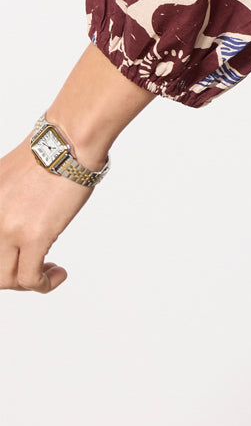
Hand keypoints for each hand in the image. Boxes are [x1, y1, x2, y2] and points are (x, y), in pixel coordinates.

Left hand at [0, 134, 100, 292]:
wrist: (68, 141)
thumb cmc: (49, 153)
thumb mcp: (6, 180)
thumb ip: (2, 204)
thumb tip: (11, 223)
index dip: (2, 256)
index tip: (18, 256)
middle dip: (11, 274)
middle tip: (32, 266)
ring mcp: (7, 228)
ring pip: (6, 279)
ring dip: (27, 282)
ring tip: (48, 272)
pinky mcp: (34, 235)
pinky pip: (30, 278)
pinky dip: (44, 284)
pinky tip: (57, 274)